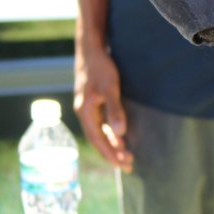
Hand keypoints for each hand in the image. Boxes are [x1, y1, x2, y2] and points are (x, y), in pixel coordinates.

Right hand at [74, 42, 132, 172]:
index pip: (98, 140)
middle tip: (129, 165)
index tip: (123, 165)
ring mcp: (87, 107)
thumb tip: (121, 133)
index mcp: (86, 112)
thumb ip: (115, 110)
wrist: (91, 48)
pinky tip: (119, 136)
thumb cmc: (100, 67)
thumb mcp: (110, 88)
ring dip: (112, 143)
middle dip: (112, 153)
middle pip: (98, 139)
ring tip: (126, 155)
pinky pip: (101, 123)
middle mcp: (84, 112)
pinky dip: (110, 132)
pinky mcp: (92, 101)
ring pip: (99, 131)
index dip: (110, 154)